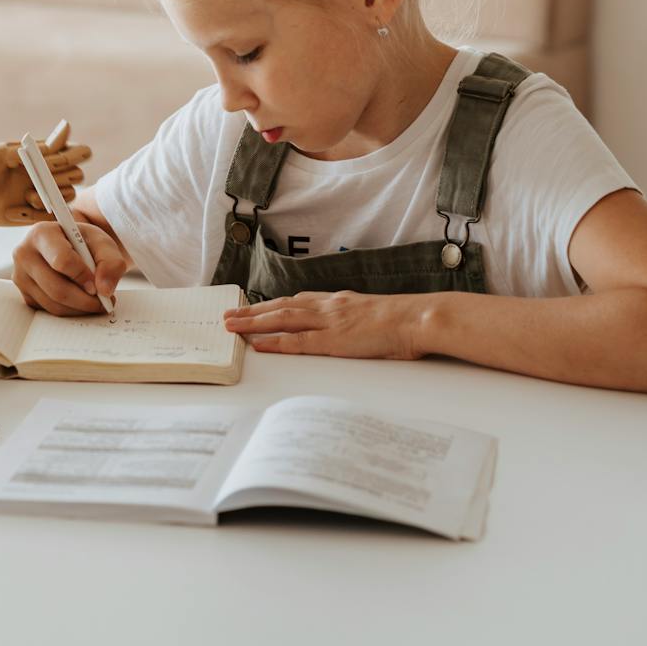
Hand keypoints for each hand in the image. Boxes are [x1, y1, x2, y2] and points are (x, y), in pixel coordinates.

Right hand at [10, 220, 128, 316]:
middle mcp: (24, 254)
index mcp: (41, 233)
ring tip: (96, 301)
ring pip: (53, 304)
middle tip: (104, 301)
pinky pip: (49, 311)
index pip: (61, 261)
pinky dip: (70, 311)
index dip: (83, 276)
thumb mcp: (102, 242)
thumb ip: (111, 262)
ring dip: (80, 308)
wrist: (69, 246)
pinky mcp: (25, 294)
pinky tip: (80, 301)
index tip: (98, 285)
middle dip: (85, 300)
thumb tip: (104, 290)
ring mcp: (21, 276)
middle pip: (56, 288)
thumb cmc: (83, 242)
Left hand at [222, 290, 425, 358]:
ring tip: (231, 326)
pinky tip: (257, 344)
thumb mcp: (375, 314)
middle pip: (281, 307)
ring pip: (282, 319)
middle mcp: (329, 307)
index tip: (255, 307)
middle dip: (252, 311)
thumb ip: (358, 318)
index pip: (298, 301)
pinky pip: (297, 342)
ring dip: (253, 322)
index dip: (273, 305)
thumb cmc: (405, 321)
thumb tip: (354, 327)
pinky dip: (274, 342)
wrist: (418, 319)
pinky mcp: (333, 341)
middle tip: (228, 315)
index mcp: (339, 301)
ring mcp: (329, 322)